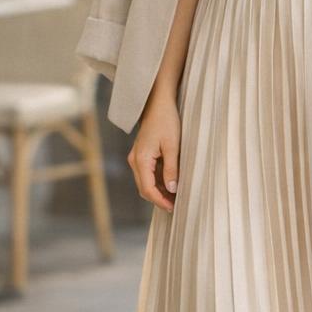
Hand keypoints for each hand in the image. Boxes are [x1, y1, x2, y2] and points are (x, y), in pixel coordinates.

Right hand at [128, 87, 180, 210]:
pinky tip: (170, 184)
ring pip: (145, 183)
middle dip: (159, 199)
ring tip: (175, 197)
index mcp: (141, 160)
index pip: (148, 189)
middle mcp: (135, 161)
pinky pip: (147, 175)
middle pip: (144, 189)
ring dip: (158, 192)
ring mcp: (136, 158)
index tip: (173, 208)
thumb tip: (172, 189)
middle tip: (176, 206)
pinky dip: (158, 182)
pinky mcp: (141, 156)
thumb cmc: (166, 121)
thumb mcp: (173, 146)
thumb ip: (171, 169)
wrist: (157, 104)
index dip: (160, 201)